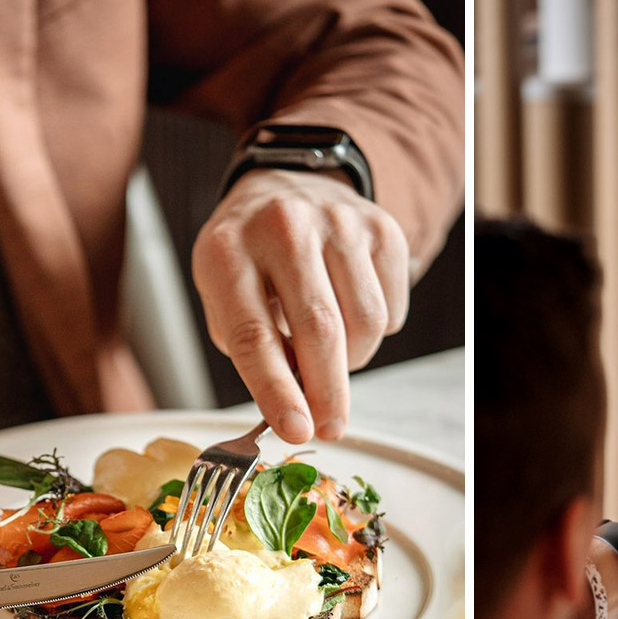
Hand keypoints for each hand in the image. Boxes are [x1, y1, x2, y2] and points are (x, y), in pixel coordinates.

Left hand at [193, 169, 409, 443]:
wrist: (285, 187)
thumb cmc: (251, 260)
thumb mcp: (226, 297)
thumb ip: (254, 351)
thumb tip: (300, 404)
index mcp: (228, 250)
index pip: (254, 334)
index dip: (277, 391)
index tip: (295, 431)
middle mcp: (284, 226)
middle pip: (319, 328)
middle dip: (328, 392)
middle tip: (330, 427)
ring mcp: (339, 222)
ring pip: (365, 323)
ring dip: (352, 361)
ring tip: (330, 353)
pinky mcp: (382, 230)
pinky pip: (391, 310)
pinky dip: (374, 332)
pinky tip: (349, 314)